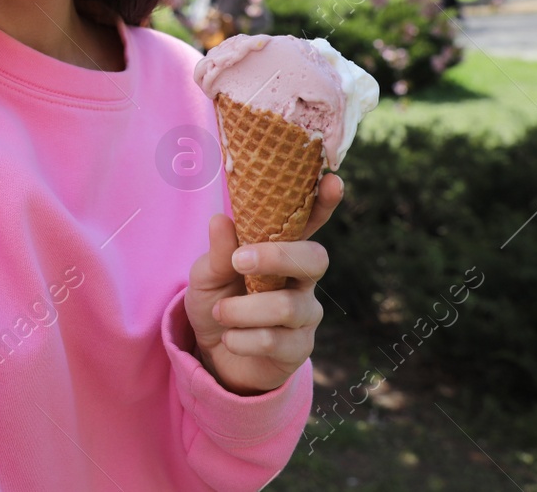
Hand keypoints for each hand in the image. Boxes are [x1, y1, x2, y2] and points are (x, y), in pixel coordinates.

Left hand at [184, 173, 343, 395]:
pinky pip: (276, 341)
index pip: (309, 222)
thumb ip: (218, 252)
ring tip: (219, 312)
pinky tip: (229, 338)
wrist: (213, 355)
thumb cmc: (217, 302)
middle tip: (239, 262)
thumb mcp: (206, 275)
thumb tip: (221, 219)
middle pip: (315, 259)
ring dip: (244, 309)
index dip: (323, 202)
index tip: (331, 181)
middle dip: (277, 257)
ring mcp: (304, 314)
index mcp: (281, 251)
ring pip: (287, 306)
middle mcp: (301, 280)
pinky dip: (243, 339)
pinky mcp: (299, 349)